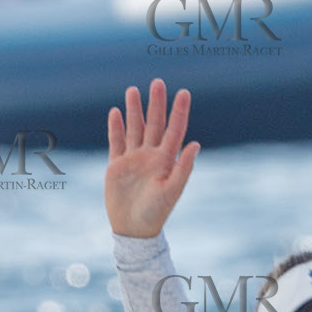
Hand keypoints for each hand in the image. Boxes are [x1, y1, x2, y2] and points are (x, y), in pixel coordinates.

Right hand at [105, 78, 199, 238]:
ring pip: (134, 129)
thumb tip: (196, 143)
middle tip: (158, 82)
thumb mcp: (172, 190)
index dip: (179, 112)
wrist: (133, 228)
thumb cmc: (156, 212)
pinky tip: (116, 112)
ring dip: (134, 110)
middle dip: (156, 104)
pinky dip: (116, 127)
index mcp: (166, 160)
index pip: (174, 130)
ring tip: (133, 90)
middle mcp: (151, 156)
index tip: (184, 92)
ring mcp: (134, 159)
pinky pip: (116, 142)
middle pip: (154, 124)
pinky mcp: (117, 165)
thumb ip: (183, 167)